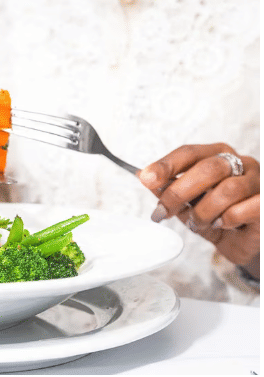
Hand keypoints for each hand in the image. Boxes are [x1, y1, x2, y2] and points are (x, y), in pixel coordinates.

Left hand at [138, 143, 259, 271]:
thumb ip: (168, 189)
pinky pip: (245, 208)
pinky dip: (227, 219)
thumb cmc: (216, 216)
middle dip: (179, 192)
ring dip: (204, 211)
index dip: (166, 165)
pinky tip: (222, 224)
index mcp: (216, 155)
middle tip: (163, 211)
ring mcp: (257, 182)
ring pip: (227, 190)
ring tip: (196, 223)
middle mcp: (240, 163)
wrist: (242, 242)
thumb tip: (143, 176)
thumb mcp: (186, 203)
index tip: (146, 179)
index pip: (189, 153)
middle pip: (207, 168)